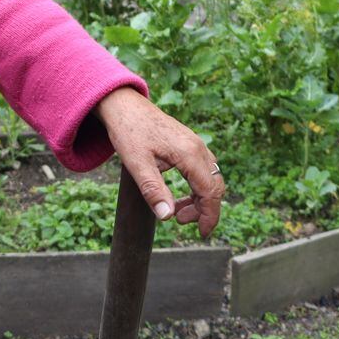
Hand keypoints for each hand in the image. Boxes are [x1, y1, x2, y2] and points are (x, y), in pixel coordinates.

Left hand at [98, 87, 224, 238]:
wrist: (123, 105)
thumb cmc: (128, 132)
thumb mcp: (137, 164)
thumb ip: (153, 190)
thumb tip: (167, 216)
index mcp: (189, 153)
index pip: (210, 191)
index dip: (209, 215)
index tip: (201, 233)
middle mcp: (198, 147)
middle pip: (214, 186)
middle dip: (203, 209)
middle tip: (180, 221)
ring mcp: (195, 144)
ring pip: (210, 178)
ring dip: (199, 199)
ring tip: (177, 211)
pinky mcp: (189, 143)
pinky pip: (202, 170)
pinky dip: (196, 186)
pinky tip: (179, 195)